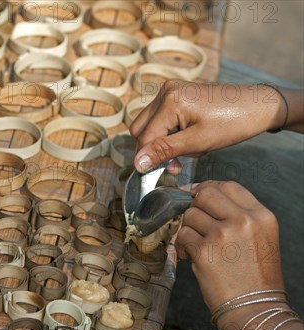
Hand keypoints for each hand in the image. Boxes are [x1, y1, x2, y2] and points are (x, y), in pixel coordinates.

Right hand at [130, 80, 287, 173]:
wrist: (256, 107)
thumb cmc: (232, 123)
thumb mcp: (197, 143)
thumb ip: (164, 151)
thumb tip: (138, 163)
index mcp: (170, 100)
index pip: (144, 137)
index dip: (150, 159)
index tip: (162, 173)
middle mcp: (166, 91)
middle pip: (141, 129)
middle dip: (155, 150)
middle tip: (178, 163)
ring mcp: (171, 90)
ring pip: (150, 126)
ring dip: (163, 143)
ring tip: (188, 150)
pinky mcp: (178, 94)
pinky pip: (161, 119)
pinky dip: (170, 134)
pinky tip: (189, 139)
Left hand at [177, 181, 285, 319]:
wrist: (256, 311)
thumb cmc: (257, 280)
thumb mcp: (261, 239)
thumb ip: (240, 217)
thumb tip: (205, 200)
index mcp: (261, 216)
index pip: (229, 186)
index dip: (208, 187)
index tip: (196, 193)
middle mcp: (244, 221)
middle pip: (206, 194)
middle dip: (193, 206)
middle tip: (192, 220)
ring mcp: (222, 235)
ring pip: (190, 215)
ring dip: (187, 229)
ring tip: (194, 246)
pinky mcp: (204, 252)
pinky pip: (182, 236)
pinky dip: (181, 246)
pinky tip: (189, 257)